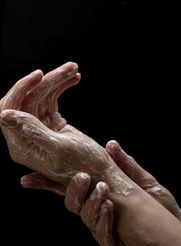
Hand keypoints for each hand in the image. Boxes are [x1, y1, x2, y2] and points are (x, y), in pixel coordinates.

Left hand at [0, 63, 134, 193]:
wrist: (101, 173)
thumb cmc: (85, 165)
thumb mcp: (60, 148)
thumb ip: (33, 132)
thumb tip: (5, 116)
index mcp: (23, 146)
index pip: (10, 109)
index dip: (22, 89)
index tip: (41, 75)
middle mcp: (27, 137)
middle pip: (28, 99)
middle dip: (47, 81)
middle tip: (69, 68)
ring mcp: (40, 129)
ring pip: (41, 96)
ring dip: (57, 81)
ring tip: (74, 70)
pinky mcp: (52, 124)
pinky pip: (52, 100)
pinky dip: (62, 88)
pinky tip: (74, 80)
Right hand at [23, 139, 180, 220]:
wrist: (171, 223)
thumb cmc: (154, 201)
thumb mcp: (139, 179)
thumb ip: (124, 164)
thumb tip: (110, 144)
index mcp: (97, 193)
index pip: (68, 186)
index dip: (48, 183)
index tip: (27, 179)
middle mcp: (95, 210)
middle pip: (72, 202)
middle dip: (73, 189)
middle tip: (83, 176)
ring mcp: (101, 227)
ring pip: (85, 217)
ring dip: (91, 202)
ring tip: (102, 189)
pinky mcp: (112, 242)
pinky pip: (102, 234)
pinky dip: (103, 220)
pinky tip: (109, 207)